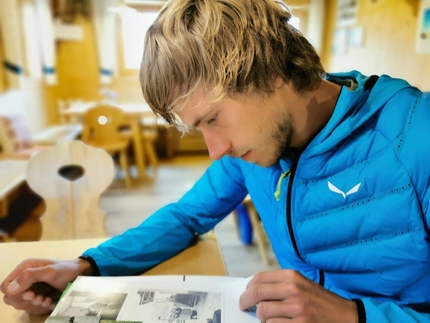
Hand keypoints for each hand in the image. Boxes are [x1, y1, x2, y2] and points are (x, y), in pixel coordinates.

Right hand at [1, 258, 91, 314]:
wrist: (80, 275)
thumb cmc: (66, 270)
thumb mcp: (50, 271)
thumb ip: (30, 277)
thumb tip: (9, 289)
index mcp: (24, 268)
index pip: (5, 286)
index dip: (15, 294)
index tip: (31, 294)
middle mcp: (24, 278)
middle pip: (11, 298)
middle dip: (26, 301)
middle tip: (40, 298)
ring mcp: (30, 288)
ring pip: (21, 304)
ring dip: (34, 305)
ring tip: (47, 299)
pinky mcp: (37, 296)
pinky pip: (31, 307)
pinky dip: (40, 307)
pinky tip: (50, 301)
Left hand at [239, 270, 357, 322]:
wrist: (345, 316)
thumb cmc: (320, 301)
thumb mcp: (302, 284)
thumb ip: (280, 284)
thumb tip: (254, 290)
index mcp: (292, 276)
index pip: (259, 278)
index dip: (248, 288)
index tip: (245, 294)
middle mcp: (293, 289)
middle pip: (256, 294)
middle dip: (246, 302)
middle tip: (244, 307)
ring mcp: (296, 308)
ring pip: (262, 312)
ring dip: (262, 318)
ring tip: (270, 318)